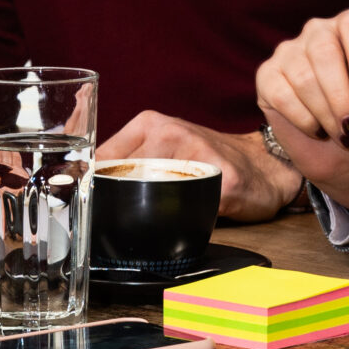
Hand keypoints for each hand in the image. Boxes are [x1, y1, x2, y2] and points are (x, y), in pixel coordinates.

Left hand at [96, 113, 304, 221]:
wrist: (265, 164)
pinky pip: (190, 207)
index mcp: (150, 124)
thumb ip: (129, 163)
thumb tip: (84, 190)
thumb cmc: (208, 158)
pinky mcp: (222, 178)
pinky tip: (186, 221)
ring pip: (154, 193)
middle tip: (110, 225)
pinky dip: (182, 221)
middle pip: (124, 178)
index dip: (91, 187)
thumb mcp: (163, 148)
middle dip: (116, 205)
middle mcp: (171, 132)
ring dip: (149, 215)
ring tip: (155, 221)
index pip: (103, 158)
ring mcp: (198, 153)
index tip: (83, 207)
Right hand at [255, 0, 348, 216]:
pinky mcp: (267, 76)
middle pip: (324, 52)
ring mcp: (288, 52)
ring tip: (339, 130)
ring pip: (302, 76)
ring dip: (325, 112)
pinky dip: (303, 118)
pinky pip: (280, 92)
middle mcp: (317, 31)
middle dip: (340, 96)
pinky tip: (316, 127)